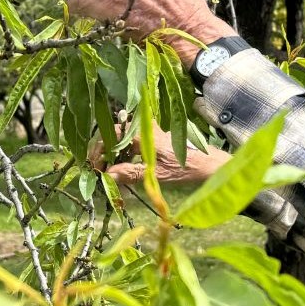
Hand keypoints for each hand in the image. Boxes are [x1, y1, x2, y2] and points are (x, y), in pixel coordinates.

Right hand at [94, 125, 229, 186]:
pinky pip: (133, 145)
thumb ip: (131, 173)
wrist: (209, 164)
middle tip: (101, 173)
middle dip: (105, 154)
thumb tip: (107, 176)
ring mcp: (150, 133)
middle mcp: (144, 129)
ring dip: (115, 157)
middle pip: (115, 137)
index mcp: (142, 133)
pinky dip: (126, 156)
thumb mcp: (156, 174)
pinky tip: (125, 171)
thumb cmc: (185, 168)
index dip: (100, 151)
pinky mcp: (155, 140)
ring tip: (111, 175)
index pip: (111, 135)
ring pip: (124, 141)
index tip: (96, 168)